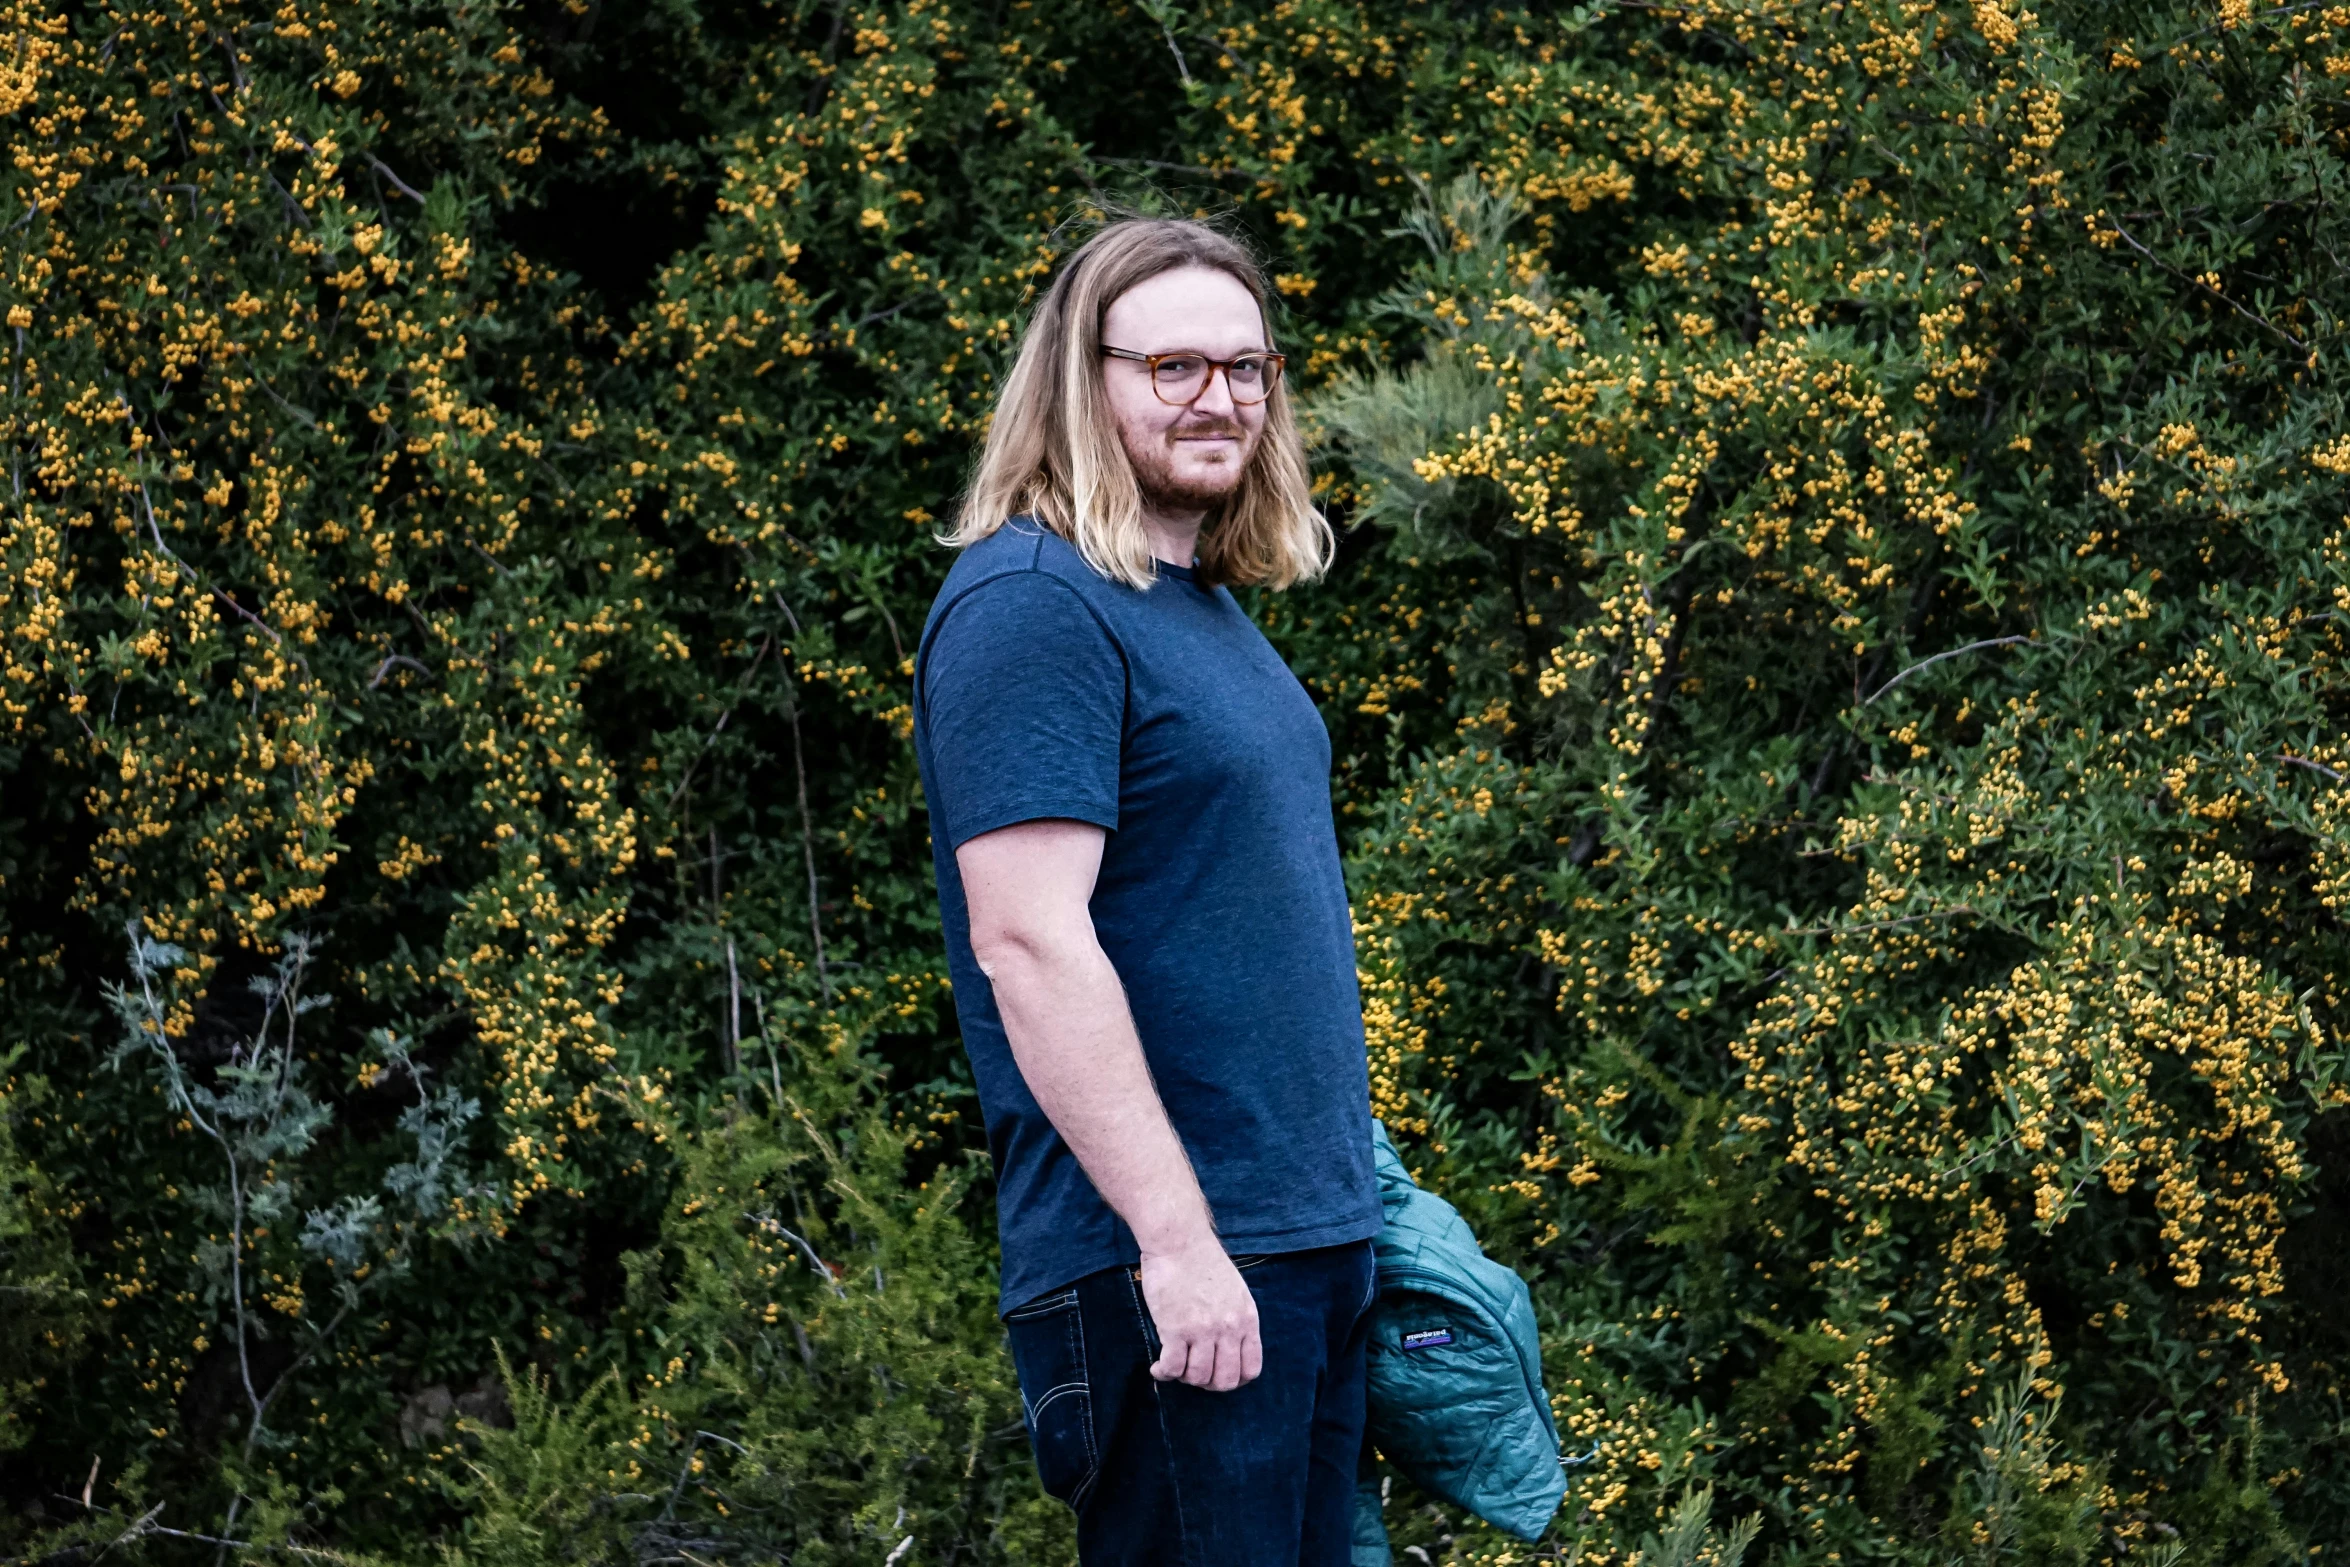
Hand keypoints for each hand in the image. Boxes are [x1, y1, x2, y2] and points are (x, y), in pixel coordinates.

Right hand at [1138, 1238, 1261, 1391]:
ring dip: (1183, 1377)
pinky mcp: (1175, 1329)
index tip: (1217, 1375)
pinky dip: (1163, 1373)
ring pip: (1197, 1377)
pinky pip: (1172, 1368)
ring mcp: (1202, 1330)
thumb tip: (1226, 1349)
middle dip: (1208, 1384)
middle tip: (1194, 1372)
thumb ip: (1235, 1320)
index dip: (1234, 1379)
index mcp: (1246, 1319)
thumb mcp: (1235, 1291)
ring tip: (1174, 1364)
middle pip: (1224, 1380)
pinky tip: (1158, 1367)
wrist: (1179, 1241)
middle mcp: (1228, 1328)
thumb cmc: (1202, 1261)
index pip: (1251, 1369)